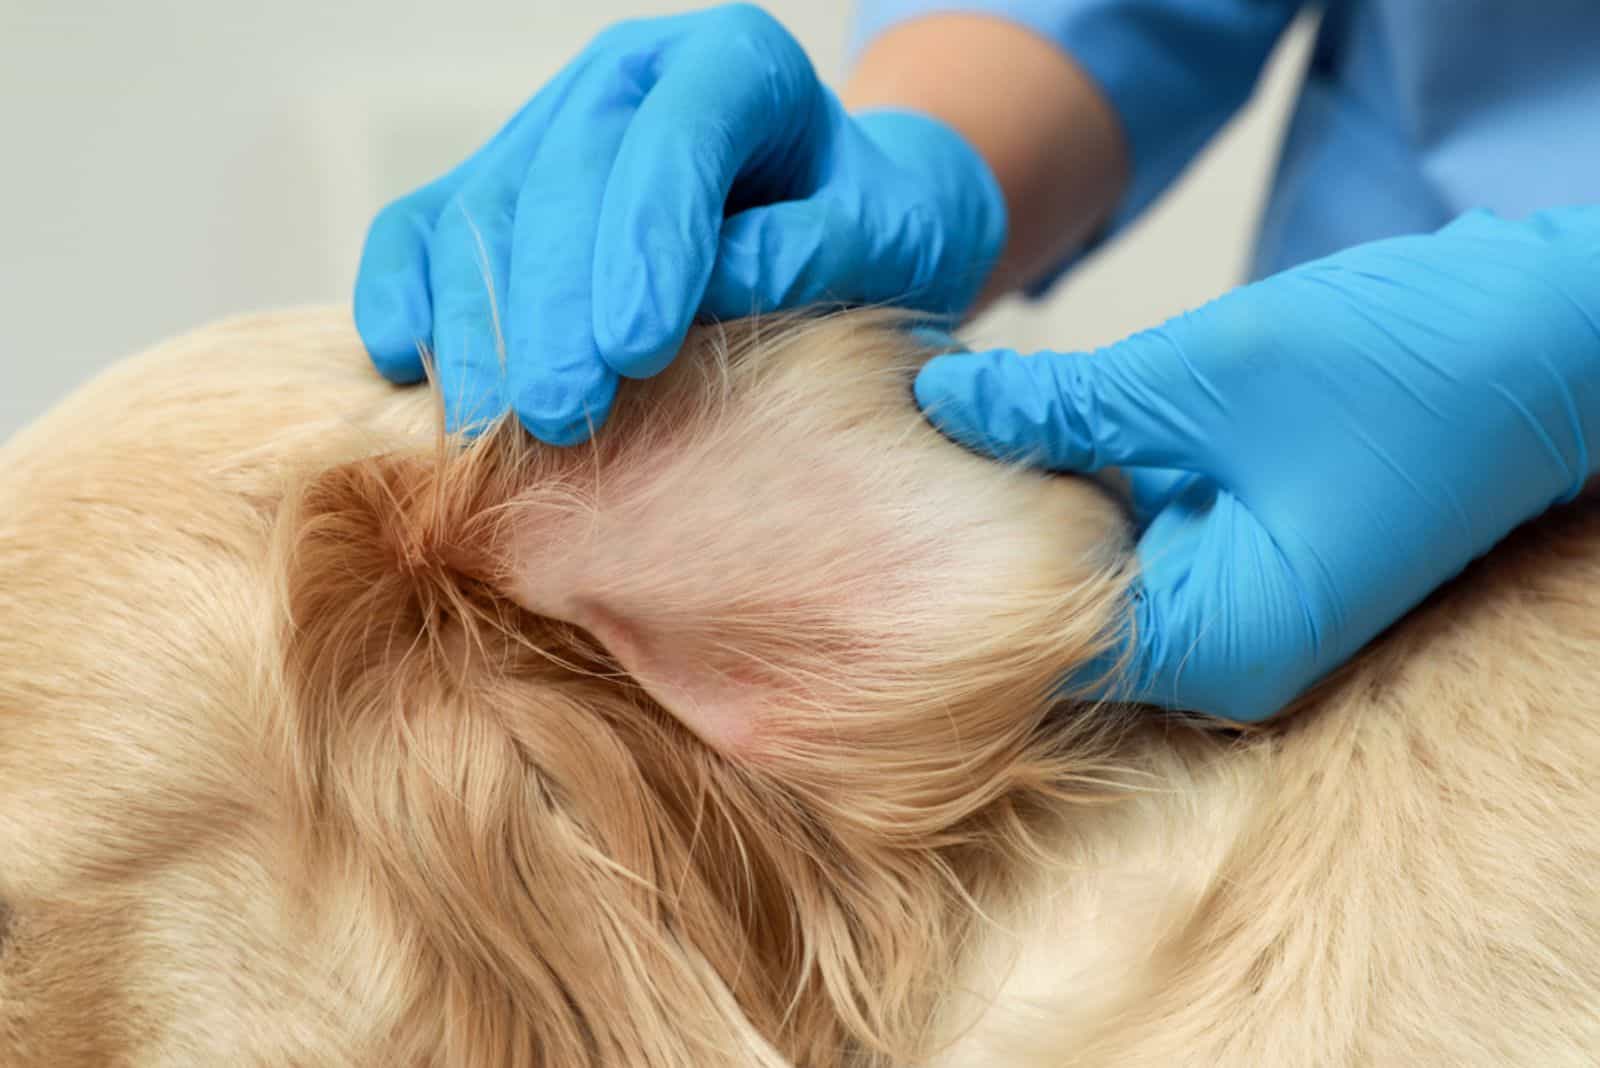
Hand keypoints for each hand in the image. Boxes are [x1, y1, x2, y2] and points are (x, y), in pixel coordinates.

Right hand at [353, 2, 1004, 442]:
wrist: (840, 214)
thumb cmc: (875, 229)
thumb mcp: (889, 240)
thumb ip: (811, 255)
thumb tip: (707, 292)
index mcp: (737, 62)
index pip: (677, 139)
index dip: (645, 245)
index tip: (633, 356)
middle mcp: (629, 75)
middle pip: (561, 180)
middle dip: (552, 310)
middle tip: (556, 420)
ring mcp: (550, 123)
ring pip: (481, 211)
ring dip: (476, 327)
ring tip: (489, 430)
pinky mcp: (496, 181)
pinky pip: (419, 228)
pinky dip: (402, 296)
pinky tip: (406, 367)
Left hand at [914, 207, 1599, 721]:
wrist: (1549, 336)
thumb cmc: (1406, 369)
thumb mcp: (1198, 378)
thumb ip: (1060, 405)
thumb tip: (943, 403)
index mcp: (1221, 642)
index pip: (1040, 648)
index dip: (949, 582)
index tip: (870, 520)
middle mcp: (1233, 651)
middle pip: (1068, 611)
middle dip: (986, 536)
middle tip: (891, 465)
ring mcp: (1252, 606)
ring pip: (1106, 567)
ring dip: (1042, 501)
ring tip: (947, 436)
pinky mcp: (1262, 554)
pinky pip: (1153, 536)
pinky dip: (1100, 485)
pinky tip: (1034, 426)